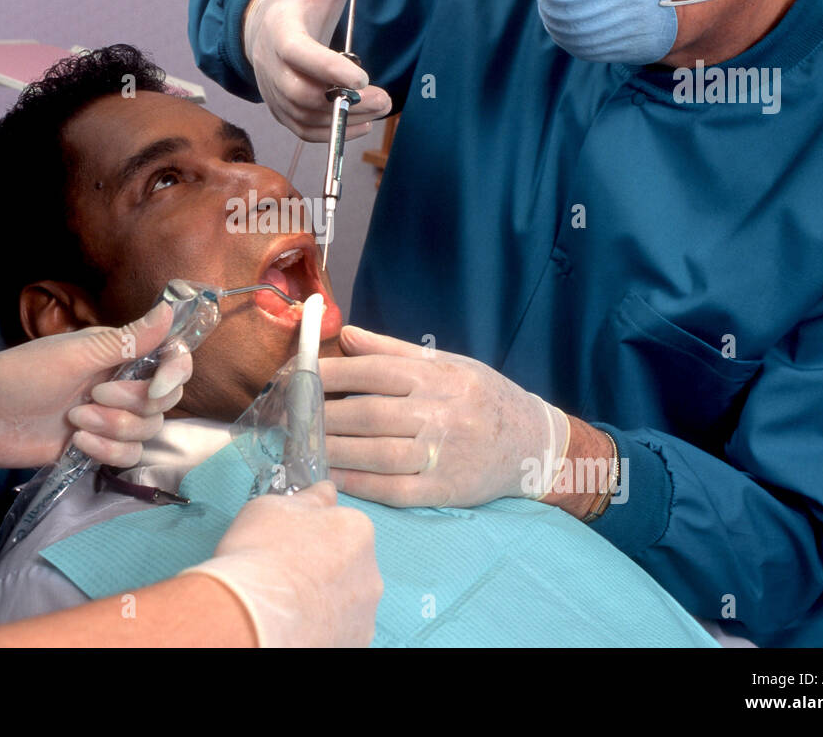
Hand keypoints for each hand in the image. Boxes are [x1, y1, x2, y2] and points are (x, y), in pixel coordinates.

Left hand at [0, 302, 190, 467]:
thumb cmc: (21, 374)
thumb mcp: (75, 353)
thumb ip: (126, 339)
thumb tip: (169, 309)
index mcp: (119, 353)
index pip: (173, 361)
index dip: (176, 373)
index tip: (157, 384)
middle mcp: (122, 384)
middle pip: (164, 401)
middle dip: (132, 404)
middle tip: (89, 396)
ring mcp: (110, 417)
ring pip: (147, 431)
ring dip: (112, 428)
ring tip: (74, 419)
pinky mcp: (97, 447)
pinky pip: (128, 456)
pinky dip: (106, 451)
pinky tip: (76, 442)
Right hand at [183, 482, 381, 646]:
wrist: (250, 614)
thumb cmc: (258, 554)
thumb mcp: (273, 506)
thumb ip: (307, 498)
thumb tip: (324, 491)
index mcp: (357, 530)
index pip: (341, 526)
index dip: (311, 534)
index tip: (288, 543)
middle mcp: (371, 573)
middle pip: (348, 564)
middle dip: (322, 568)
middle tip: (285, 574)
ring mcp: (364, 614)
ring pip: (345, 600)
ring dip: (324, 599)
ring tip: (287, 604)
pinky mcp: (354, 644)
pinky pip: (338, 629)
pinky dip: (321, 627)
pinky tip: (295, 624)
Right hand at [243, 0, 398, 140]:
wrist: (262, 26)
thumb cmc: (302, 1)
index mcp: (282, 30)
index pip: (299, 54)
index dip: (328, 68)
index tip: (363, 77)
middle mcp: (272, 65)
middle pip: (301, 93)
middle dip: (343, 101)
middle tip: (383, 99)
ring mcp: (273, 91)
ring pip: (304, 117)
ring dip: (343, 119)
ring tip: (379, 110)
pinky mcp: (280, 110)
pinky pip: (303, 131)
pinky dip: (331, 133)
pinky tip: (361, 124)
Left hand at [319, 326, 569, 507]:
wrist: (534, 442)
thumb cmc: (482, 397)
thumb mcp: (446, 362)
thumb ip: (391, 350)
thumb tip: (345, 334)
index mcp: (437, 376)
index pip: (372, 371)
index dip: (328, 374)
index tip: (295, 377)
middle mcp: (442, 412)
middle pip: (369, 414)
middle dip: (321, 417)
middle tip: (288, 419)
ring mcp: (444, 453)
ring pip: (378, 453)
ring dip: (333, 452)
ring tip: (301, 448)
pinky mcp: (446, 489)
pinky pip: (395, 489)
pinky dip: (360, 484)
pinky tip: (332, 478)